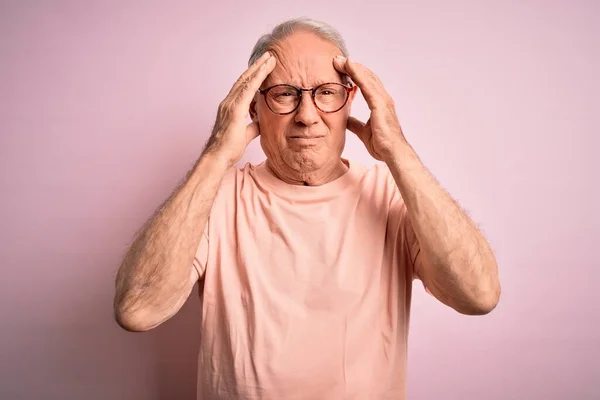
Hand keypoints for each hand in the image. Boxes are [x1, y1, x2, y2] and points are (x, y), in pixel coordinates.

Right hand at [204, 51, 275, 166]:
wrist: (218, 157)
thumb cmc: (228, 149)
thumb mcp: (246, 134)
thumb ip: (253, 126)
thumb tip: (261, 122)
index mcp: (230, 107)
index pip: (243, 87)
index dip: (253, 76)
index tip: (264, 67)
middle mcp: (228, 102)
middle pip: (244, 79)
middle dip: (257, 66)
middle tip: (268, 56)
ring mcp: (230, 105)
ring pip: (246, 81)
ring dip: (258, 68)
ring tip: (270, 58)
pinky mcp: (234, 110)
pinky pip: (247, 90)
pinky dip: (256, 78)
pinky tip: (264, 70)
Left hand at [333, 56, 404, 161]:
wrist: (392, 153)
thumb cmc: (382, 145)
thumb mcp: (363, 132)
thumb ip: (355, 124)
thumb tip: (346, 120)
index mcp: (379, 104)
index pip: (366, 84)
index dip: (355, 75)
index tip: (342, 68)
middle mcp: (383, 99)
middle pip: (367, 77)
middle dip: (352, 67)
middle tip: (338, 60)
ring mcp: (383, 100)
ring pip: (367, 77)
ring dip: (353, 66)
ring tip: (340, 59)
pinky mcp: (380, 104)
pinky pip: (367, 85)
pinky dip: (358, 73)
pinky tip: (349, 66)